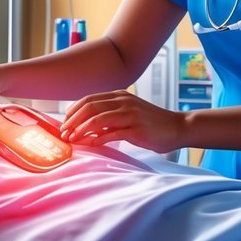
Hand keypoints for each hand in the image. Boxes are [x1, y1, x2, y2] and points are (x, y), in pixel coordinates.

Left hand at [59, 90, 185, 152]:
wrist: (177, 127)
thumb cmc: (150, 123)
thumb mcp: (128, 114)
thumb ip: (109, 117)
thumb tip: (86, 126)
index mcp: (119, 96)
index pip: (89, 99)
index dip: (73, 111)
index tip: (64, 123)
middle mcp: (123, 101)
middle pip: (90, 107)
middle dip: (73, 121)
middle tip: (63, 133)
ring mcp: (130, 114)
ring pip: (98, 119)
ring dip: (82, 130)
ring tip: (73, 139)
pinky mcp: (137, 128)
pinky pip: (113, 133)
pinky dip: (99, 139)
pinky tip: (92, 145)